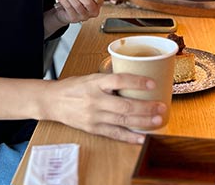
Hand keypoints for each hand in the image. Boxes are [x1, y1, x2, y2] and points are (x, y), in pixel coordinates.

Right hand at [47, 73, 166, 143]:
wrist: (53, 101)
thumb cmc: (73, 87)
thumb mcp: (91, 77)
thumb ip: (110, 79)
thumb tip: (134, 77)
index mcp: (95, 83)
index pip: (118, 80)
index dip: (137, 81)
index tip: (152, 83)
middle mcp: (95, 100)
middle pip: (124, 105)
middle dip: (146, 107)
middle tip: (161, 106)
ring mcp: (94, 116)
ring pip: (122, 121)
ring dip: (143, 122)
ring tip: (157, 120)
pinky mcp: (94, 128)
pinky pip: (115, 134)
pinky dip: (130, 137)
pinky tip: (142, 137)